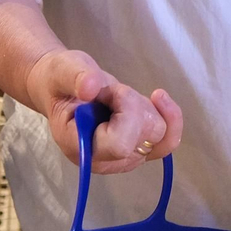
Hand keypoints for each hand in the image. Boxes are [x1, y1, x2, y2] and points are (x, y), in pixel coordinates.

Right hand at [25, 48, 183, 174]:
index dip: (126, 113)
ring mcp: (125, 159)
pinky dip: (170, 117)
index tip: (111, 92)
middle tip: (110, 92)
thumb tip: (90, 87)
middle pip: (144, 137)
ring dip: (146, 108)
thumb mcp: (63, 70)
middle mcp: (105, 161)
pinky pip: (169, 140)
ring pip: (160, 134)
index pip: (119, 144)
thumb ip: (76, 77)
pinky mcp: (140, 151)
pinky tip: (158, 98)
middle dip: (135, 105)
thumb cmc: (61, 82)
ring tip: (118, 98)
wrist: (64, 90)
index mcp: (79, 147)